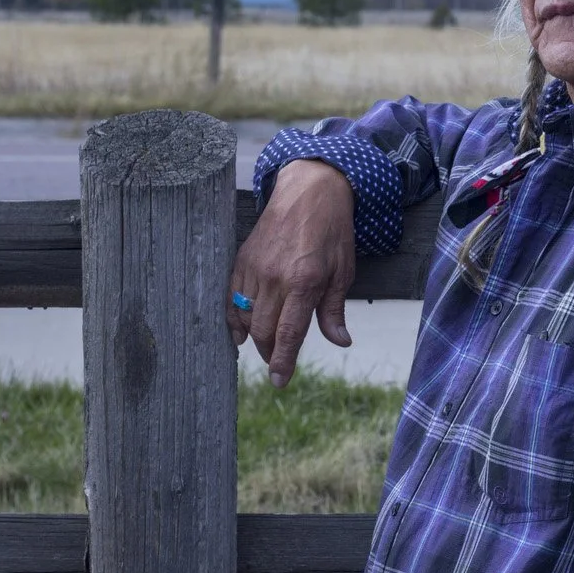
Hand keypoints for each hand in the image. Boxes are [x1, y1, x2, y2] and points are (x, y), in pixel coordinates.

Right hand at [228, 159, 355, 387]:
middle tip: (277, 362)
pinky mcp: (242, 258)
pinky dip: (233, 317)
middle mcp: (276, 277)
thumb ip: (334, 310)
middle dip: (268, 353)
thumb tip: (340, 342)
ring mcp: (255, 267)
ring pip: (244, 316)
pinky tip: (240, 330)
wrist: (310, 190)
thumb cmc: (332, 232)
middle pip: (262, 330)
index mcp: (305, 281)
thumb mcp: (343, 271)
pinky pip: (231, 296)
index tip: (279, 381)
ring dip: (252, 337)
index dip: (283, 361)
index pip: (288, 332)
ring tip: (263, 346)